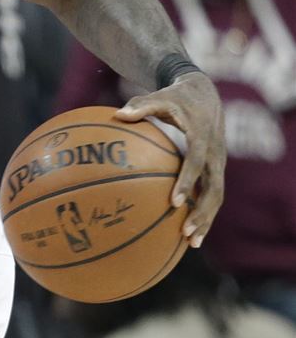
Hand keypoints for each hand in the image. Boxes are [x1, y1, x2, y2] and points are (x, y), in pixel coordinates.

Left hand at [115, 72, 225, 247]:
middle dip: (202, 212)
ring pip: (217, 196)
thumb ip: (141, 105)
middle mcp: (216, 154)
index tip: (174, 202)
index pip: (198, 163)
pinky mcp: (216, 169)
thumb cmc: (177, 97)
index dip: (188, 182)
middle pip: (214, 188)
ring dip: (207, 219)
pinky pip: (211, 194)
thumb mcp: (161, 97)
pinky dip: (204, 213)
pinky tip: (189, 232)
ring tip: (192, 243)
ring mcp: (219, 164)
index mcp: (203, 137)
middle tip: (186, 232)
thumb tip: (119, 114)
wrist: (205, 94)